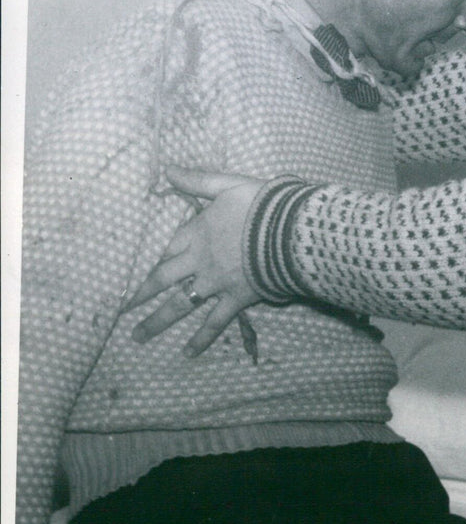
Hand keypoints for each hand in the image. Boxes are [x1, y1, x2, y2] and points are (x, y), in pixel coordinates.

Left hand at [126, 166, 266, 355]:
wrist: (287, 230)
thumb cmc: (260, 204)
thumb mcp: (227, 184)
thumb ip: (197, 180)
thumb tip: (167, 169)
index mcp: (197, 232)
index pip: (168, 247)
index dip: (152, 258)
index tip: (136, 270)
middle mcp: (199, 260)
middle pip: (163, 278)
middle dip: (141, 294)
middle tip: (121, 309)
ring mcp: (215, 282)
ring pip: (181, 304)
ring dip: (157, 321)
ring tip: (138, 337)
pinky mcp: (235, 298)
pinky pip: (214, 322)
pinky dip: (201, 338)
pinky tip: (187, 353)